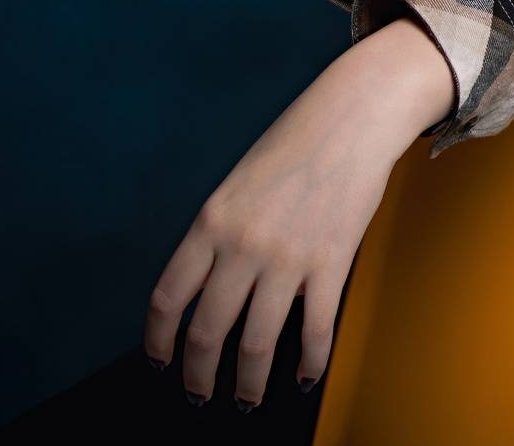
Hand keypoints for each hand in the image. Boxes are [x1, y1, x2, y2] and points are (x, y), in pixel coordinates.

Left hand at [143, 33, 441, 410]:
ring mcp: (287, 258)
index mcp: (211, 222)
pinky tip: (303, 376)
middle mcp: (242, 245)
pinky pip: (314, 331)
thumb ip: (221, 234)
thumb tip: (214, 287)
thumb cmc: (299, 141)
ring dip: (248, 383)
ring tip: (247, 398)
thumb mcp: (239, 183)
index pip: (168, 298)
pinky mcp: (331, 264)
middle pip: (206, 333)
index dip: (158, 342)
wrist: (355, 115)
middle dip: (199, 376)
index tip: (160, 362)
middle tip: (201, 395)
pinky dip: (307, 363)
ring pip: (255, 345)